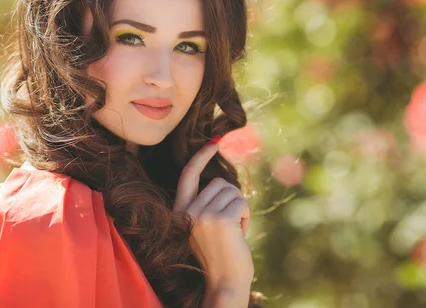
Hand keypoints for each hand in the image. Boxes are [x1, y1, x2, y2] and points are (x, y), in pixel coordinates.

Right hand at [173, 137, 253, 293]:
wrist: (225, 283)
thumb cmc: (220, 255)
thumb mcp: (205, 227)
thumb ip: (207, 204)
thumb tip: (222, 181)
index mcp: (179, 212)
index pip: (188, 175)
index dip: (201, 156)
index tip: (215, 141)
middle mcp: (187, 211)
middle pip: (219, 182)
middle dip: (232, 198)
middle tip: (231, 223)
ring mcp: (202, 215)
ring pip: (232, 191)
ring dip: (240, 208)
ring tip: (234, 231)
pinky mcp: (220, 219)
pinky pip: (242, 202)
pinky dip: (246, 216)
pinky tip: (240, 234)